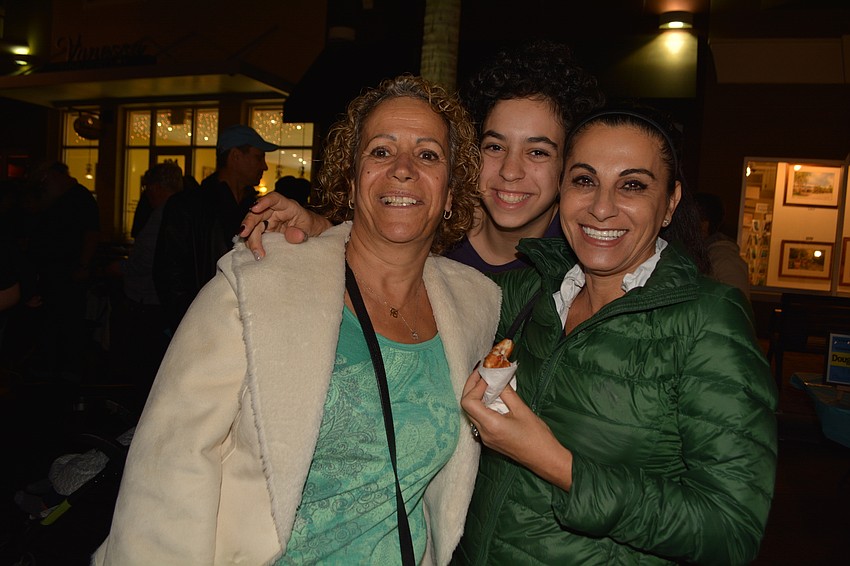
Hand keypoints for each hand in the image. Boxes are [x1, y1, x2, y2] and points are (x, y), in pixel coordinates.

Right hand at [238, 192, 332, 258]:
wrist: (310, 232)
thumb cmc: (310, 226)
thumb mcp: (309, 228)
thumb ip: (302, 232)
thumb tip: (294, 236)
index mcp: (287, 206)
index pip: (274, 199)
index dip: (263, 202)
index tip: (254, 208)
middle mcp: (274, 211)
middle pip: (258, 213)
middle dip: (249, 223)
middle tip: (244, 234)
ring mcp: (267, 221)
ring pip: (253, 225)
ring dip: (251, 238)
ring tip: (256, 253)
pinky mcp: (264, 231)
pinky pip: (254, 235)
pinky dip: (253, 244)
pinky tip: (255, 253)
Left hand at [461, 368, 573, 490]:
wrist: (545, 459)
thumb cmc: (537, 436)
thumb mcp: (522, 410)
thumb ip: (506, 392)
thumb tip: (497, 377)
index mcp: (491, 425)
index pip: (468, 402)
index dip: (474, 386)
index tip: (485, 376)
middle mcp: (483, 433)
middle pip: (467, 407)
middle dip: (472, 387)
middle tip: (482, 373)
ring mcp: (485, 438)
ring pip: (471, 413)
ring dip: (476, 396)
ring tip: (486, 382)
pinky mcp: (490, 440)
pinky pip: (479, 419)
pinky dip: (482, 406)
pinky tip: (491, 398)